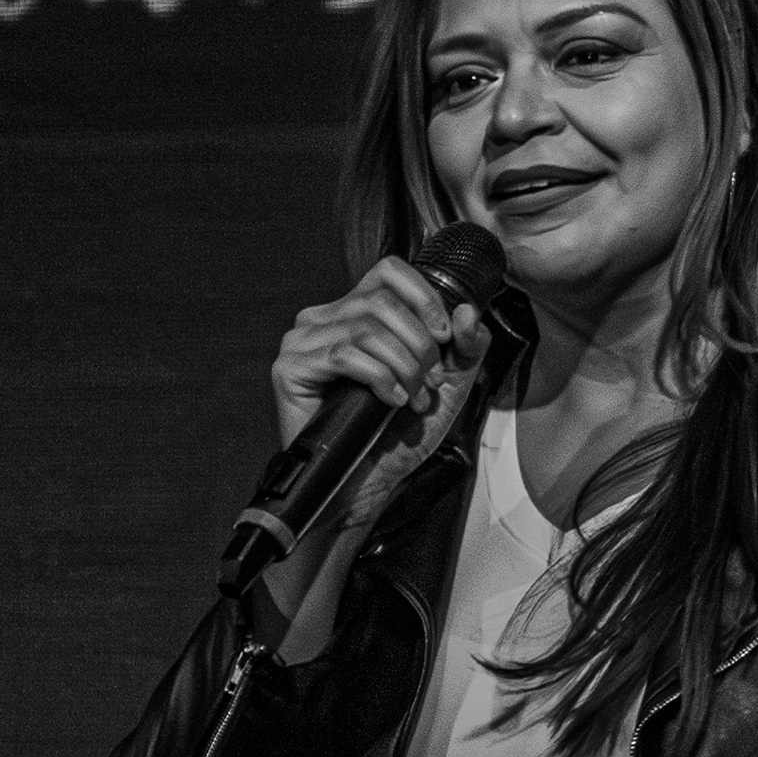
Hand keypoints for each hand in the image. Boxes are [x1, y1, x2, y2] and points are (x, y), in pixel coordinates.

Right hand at [270, 255, 490, 533]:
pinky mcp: (291, 368)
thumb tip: (467, 309)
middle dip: (419, 344)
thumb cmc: (398, 435)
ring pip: (367, 329)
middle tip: (429, 381)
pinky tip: (390, 401)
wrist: (366, 485)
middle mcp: (325, 319)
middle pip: (382, 301)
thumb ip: (465, 345)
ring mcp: (303, 342)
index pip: (390, 271)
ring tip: (413, 398)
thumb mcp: (448, 384)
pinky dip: (380, 379)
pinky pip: (345, 355)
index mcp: (355, 312)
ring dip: (404, 367)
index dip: (424, 298)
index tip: (445, 337)